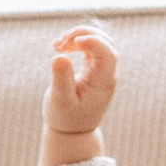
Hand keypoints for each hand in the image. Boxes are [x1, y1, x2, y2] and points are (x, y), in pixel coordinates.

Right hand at [39, 25, 115, 165]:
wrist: (72, 130)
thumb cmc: (65, 118)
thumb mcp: (60, 101)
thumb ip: (61, 80)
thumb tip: (60, 56)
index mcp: (103, 83)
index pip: (108, 55)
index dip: (94, 42)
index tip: (73, 43)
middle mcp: (107, 74)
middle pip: (106, 42)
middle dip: (83, 34)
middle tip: (60, 43)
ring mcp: (102, 69)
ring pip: (99, 39)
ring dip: (78, 36)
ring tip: (57, 45)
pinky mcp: (93, 66)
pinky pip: (90, 45)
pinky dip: (75, 41)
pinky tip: (59, 47)